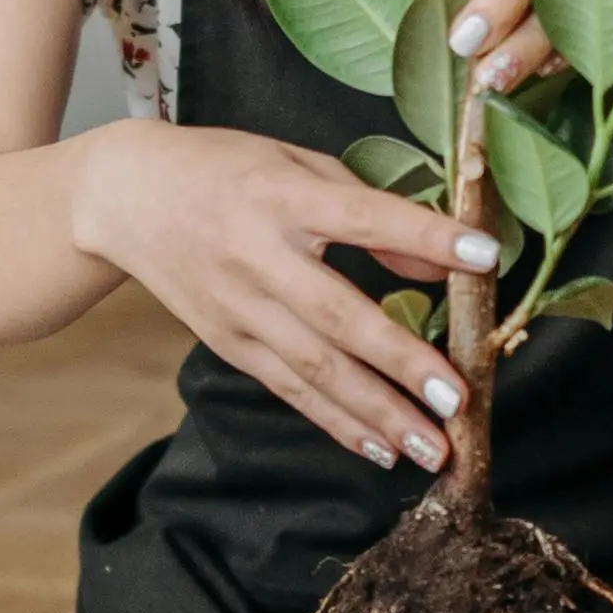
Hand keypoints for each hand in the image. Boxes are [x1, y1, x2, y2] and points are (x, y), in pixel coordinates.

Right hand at [66, 121, 493, 471]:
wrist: (126, 197)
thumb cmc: (226, 170)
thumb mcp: (298, 163)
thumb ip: (369, 204)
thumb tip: (441, 258)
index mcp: (284, 196)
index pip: (365, 217)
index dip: (426, 237)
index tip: (486, 258)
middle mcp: (258, 255)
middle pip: (338, 316)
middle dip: (402, 363)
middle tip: (457, 400)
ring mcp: (238, 307)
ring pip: (315, 369)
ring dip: (377, 414)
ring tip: (431, 449)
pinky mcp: (226, 342)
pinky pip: (288, 388)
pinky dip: (336, 422)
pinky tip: (379, 449)